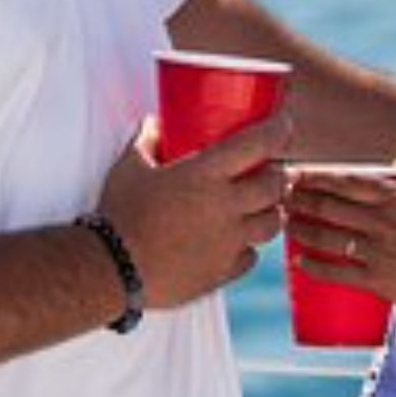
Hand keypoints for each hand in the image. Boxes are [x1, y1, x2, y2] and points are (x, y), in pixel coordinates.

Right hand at [98, 112, 292, 311]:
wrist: (113, 269)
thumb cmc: (120, 215)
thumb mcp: (129, 168)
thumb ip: (146, 142)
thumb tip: (154, 124)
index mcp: (205, 175)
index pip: (257, 145)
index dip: (277, 131)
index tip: (283, 125)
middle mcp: (226, 207)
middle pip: (276, 186)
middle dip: (279, 176)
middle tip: (271, 172)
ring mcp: (228, 242)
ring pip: (273, 224)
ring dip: (271, 211)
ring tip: (260, 207)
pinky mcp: (223, 272)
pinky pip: (250, 257)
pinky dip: (248, 247)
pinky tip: (235, 242)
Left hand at [284, 164, 395, 324]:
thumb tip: (390, 164)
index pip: (344, 181)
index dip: (314, 176)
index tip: (295, 172)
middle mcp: (381, 221)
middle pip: (327, 206)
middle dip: (298, 198)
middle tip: (278, 195)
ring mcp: (377, 251)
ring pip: (326, 236)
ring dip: (299, 227)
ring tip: (284, 222)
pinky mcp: (377, 280)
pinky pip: (336, 271)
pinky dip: (314, 266)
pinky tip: (299, 261)